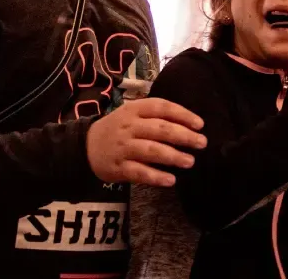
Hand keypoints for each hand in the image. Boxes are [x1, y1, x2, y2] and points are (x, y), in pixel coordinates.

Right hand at [86, 98, 206, 186]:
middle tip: (202, 143)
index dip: (183, 115)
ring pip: (151, 151)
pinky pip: (138, 172)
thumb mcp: (133, 113)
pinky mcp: (117, 167)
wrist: (85, 146)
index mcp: (135, 109)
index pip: (162, 107)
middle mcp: (129, 127)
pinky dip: (155, 176)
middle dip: (183, 136)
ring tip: (189, 161)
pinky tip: (170, 180)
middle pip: (160, 129)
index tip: (200, 125)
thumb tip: (191, 124)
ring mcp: (123, 147)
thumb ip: (157, 115)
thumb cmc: (119, 128)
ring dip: (173, 156)